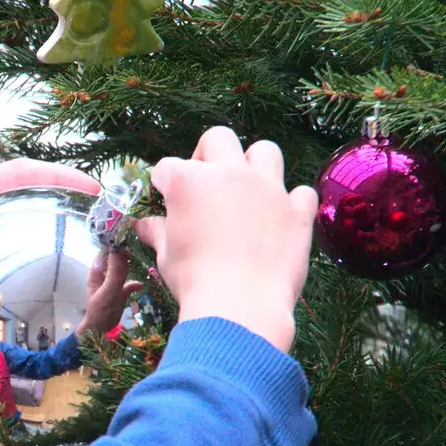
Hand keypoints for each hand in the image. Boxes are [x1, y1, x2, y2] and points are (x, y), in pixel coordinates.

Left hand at [0, 158, 99, 314]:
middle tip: (105, 223)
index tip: (93, 187)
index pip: (17, 174)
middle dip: (66, 200)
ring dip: (51, 230)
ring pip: (19, 222)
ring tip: (90, 254)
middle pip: (27, 194)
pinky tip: (47, 290)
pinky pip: (5, 252)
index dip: (57, 175)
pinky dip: (29, 260)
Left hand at [75, 251, 142, 336]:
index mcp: (97, 271)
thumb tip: (120, 250)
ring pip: (125, 268)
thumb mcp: (108, 292)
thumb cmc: (99, 313)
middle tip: (144, 247)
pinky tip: (143, 284)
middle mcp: (105, 274)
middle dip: (128, 252)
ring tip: (146, 259)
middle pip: (117, 257)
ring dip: (134, 265)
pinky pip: (130, 283)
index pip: (107, 250)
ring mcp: (113, 283)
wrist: (100, 334)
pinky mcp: (121, 292)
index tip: (132, 238)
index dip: (117, 243)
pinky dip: (136, 282)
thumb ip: (115, 273)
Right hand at [133, 127, 316, 351]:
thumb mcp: (166, 255)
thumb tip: (143, 225)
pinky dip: (292, 202)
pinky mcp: (296, 211)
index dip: (163, 182)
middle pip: (218, 138)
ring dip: (255, 166)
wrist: (240, 307)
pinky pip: (301, 192)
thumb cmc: (194, 281)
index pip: (167, 166)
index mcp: (189, 181)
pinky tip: (280, 219)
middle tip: (206, 183)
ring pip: (265, 151)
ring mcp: (268, 188)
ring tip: (247, 191)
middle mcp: (229, 174)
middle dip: (208, 154)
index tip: (165, 198)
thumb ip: (158, 232)